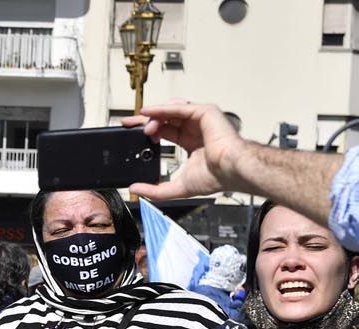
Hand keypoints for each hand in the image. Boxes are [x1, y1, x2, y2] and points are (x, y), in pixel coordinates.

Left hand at [121, 101, 245, 199]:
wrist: (231, 169)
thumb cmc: (216, 176)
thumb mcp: (178, 187)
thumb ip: (156, 190)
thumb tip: (136, 190)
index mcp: (190, 142)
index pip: (164, 132)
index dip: (147, 132)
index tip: (131, 135)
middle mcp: (194, 128)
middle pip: (163, 118)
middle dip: (143, 120)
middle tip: (127, 124)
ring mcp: (199, 118)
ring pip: (170, 110)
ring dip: (154, 117)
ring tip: (144, 129)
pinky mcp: (204, 111)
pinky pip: (178, 108)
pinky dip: (161, 109)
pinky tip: (148, 112)